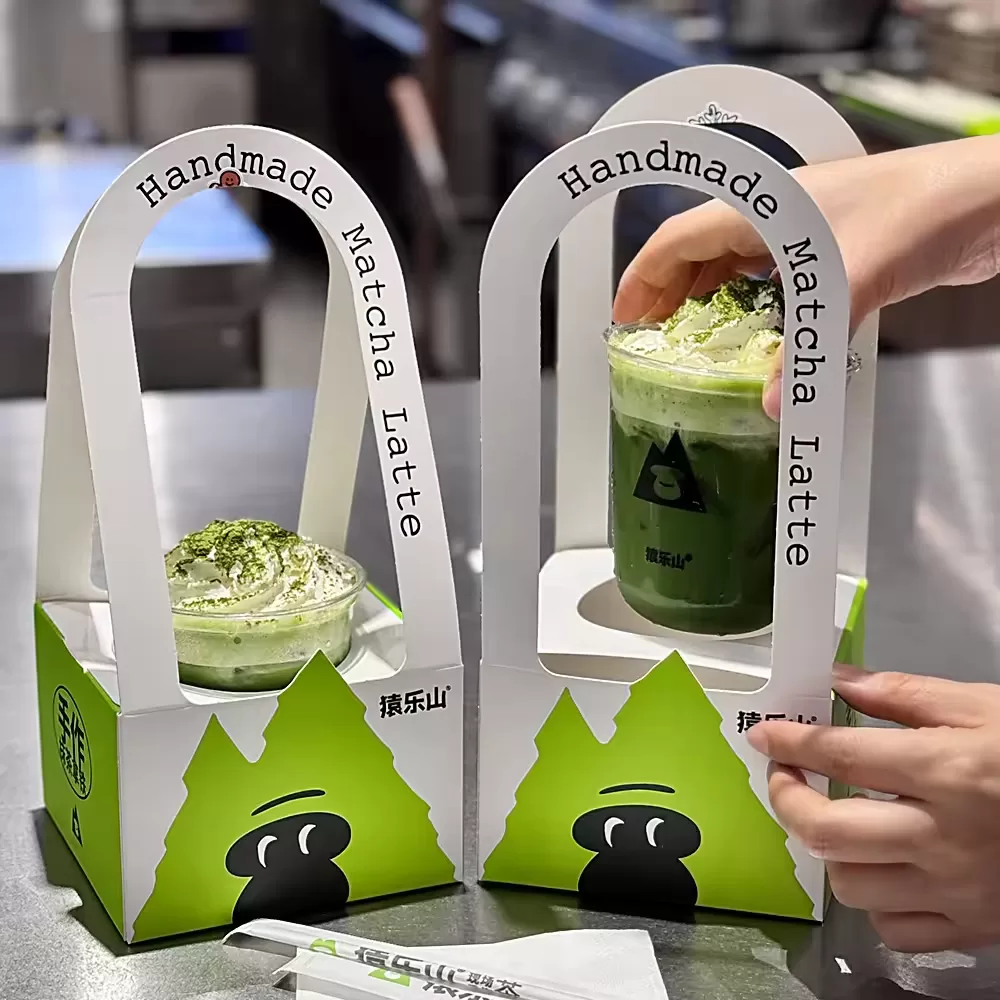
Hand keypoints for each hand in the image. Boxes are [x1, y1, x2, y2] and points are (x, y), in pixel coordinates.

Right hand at [613, 135, 999, 418]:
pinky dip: (754, 311)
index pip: (677, 240)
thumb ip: (806, 350)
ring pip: (735, 268)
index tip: (624, 322)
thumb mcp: (852, 282)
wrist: (994, 199)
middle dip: (669, 297)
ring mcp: (805, 234)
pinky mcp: (835, 254)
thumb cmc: (924, 212)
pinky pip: (774, 284)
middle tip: (650, 343)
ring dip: (710, 304)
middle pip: (699, 254)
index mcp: (762, 204)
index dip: (642, 279)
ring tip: (691, 347)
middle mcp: (776, 215)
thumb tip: (774, 409)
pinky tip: (755, 342)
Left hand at [746, 664, 999, 952]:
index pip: (839, 755)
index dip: (788, 742)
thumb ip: (905, 694)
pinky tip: (882, 868)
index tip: (764, 734)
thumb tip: (838, 680)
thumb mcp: (983, 706)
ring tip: (835, 818)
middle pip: (826, 832)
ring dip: (828, 849)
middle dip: (787, 799)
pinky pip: (895, 931)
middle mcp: (942, 838)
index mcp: (946, 771)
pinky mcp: (973, 930)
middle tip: (787, 775)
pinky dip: (874, 901)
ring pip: (851, 885)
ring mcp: (957, 893)